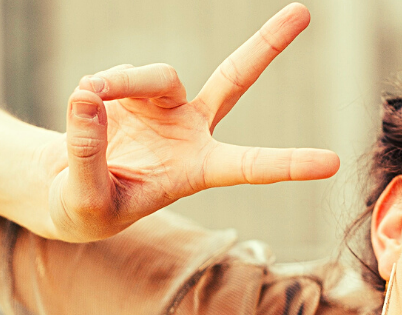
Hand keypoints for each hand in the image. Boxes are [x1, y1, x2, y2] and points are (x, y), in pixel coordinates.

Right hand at [46, 3, 337, 241]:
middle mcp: (194, 131)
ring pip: (156, 75)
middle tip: (304, 11)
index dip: (290, 164)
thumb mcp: (87, 201)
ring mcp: (166, 105)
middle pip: (235, 79)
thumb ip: (88, 156)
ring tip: (90, 100)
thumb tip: (87, 98)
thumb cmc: (89, 208)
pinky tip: (86, 105)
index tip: (332, 163)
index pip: (252, 166)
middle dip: (267, 43)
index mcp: (201, 170)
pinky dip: (99, 86)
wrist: (69, 189)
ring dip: (120, 83)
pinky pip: (118, 75)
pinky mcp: (135, 88)